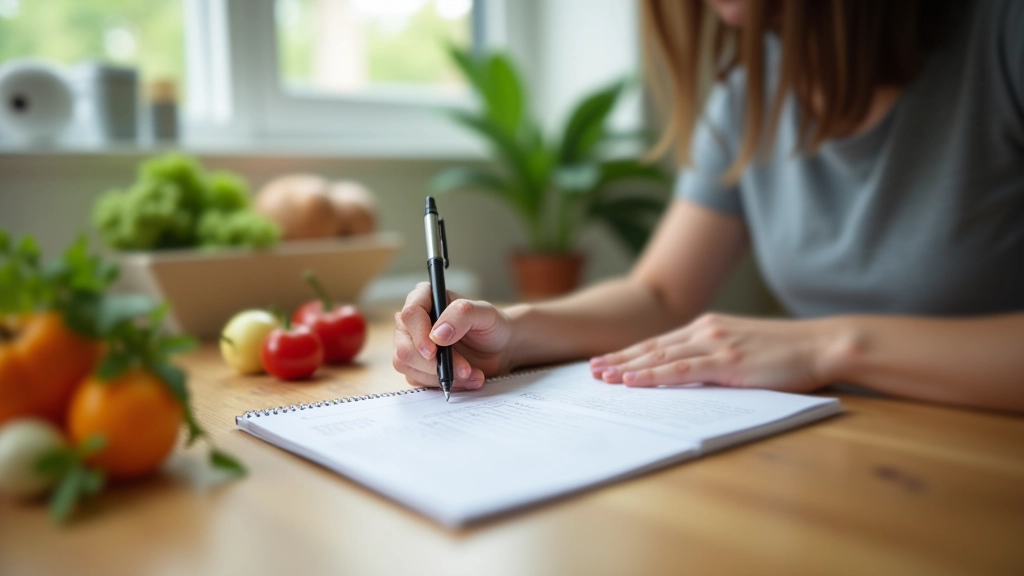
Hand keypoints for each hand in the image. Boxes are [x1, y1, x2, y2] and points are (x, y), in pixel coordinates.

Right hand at [393, 283, 514, 390]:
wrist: (499, 348)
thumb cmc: (490, 325)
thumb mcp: (485, 314)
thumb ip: (461, 315)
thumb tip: (437, 334)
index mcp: (425, 298)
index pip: (410, 315)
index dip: (420, 335)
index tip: (434, 351)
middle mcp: (413, 322)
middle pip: (404, 347)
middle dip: (434, 364)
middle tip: (464, 368)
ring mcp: (412, 346)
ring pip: (409, 367)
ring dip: (442, 376)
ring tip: (471, 373)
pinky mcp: (417, 367)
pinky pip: (420, 381)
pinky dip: (444, 383)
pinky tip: (466, 378)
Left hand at [589, 313, 848, 392]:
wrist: (822, 344)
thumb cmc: (789, 353)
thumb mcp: (745, 349)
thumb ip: (717, 357)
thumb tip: (693, 374)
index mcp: (709, 326)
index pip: (660, 342)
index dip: (631, 353)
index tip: (607, 361)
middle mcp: (706, 330)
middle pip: (652, 347)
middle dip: (619, 359)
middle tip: (591, 370)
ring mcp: (715, 344)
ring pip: (660, 357)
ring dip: (627, 368)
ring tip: (602, 377)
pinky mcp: (726, 362)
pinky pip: (680, 370)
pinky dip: (653, 375)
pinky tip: (633, 381)